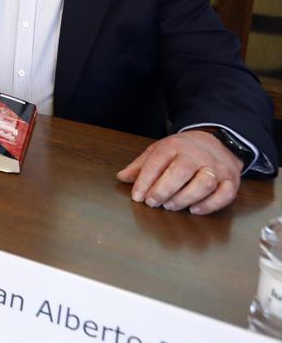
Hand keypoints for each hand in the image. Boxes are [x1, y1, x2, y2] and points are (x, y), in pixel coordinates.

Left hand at [116, 130, 242, 214]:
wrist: (217, 142)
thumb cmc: (182, 151)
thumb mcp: (159, 151)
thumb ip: (141, 165)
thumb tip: (121, 177)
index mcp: (175, 146)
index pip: (158, 161)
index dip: (145, 181)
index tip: (137, 196)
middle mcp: (197, 155)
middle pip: (180, 173)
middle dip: (163, 190)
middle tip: (152, 202)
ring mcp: (216, 168)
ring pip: (204, 183)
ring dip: (184, 198)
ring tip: (170, 206)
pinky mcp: (231, 180)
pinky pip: (224, 194)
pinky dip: (209, 205)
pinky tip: (194, 210)